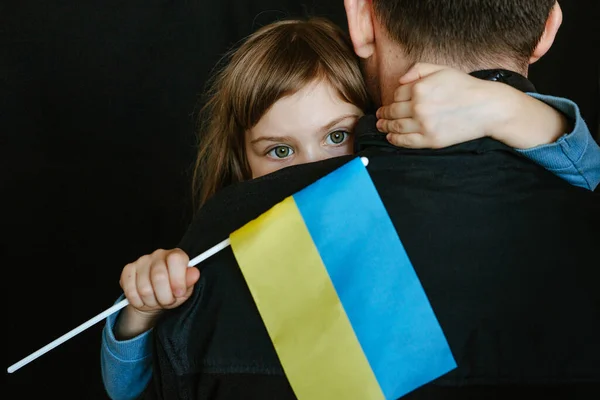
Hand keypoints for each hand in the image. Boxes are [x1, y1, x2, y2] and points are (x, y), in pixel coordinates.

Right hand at [114, 248, 199, 339]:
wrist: (154, 298)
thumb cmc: (172, 291)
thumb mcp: (185, 289)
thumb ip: (189, 281)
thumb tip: (194, 273)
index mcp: (175, 255)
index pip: (176, 259)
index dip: (177, 279)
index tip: (179, 293)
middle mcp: (158, 254)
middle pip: (159, 277)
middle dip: (164, 296)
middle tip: (168, 301)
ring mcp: (141, 261)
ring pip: (144, 288)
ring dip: (151, 301)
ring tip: (156, 300)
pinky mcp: (128, 270)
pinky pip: (130, 291)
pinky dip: (138, 301)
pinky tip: (144, 299)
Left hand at [376, 62, 567, 149]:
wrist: (487, 108)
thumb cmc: (465, 87)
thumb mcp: (442, 69)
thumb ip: (418, 69)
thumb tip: (400, 80)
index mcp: (419, 88)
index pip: (396, 94)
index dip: (393, 98)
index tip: (391, 102)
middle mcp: (418, 107)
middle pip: (392, 111)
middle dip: (383, 114)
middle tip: (379, 116)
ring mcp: (423, 125)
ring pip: (395, 127)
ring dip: (384, 126)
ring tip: (381, 126)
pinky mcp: (430, 140)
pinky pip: (405, 141)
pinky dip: (394, 139)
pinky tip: (390, 137)